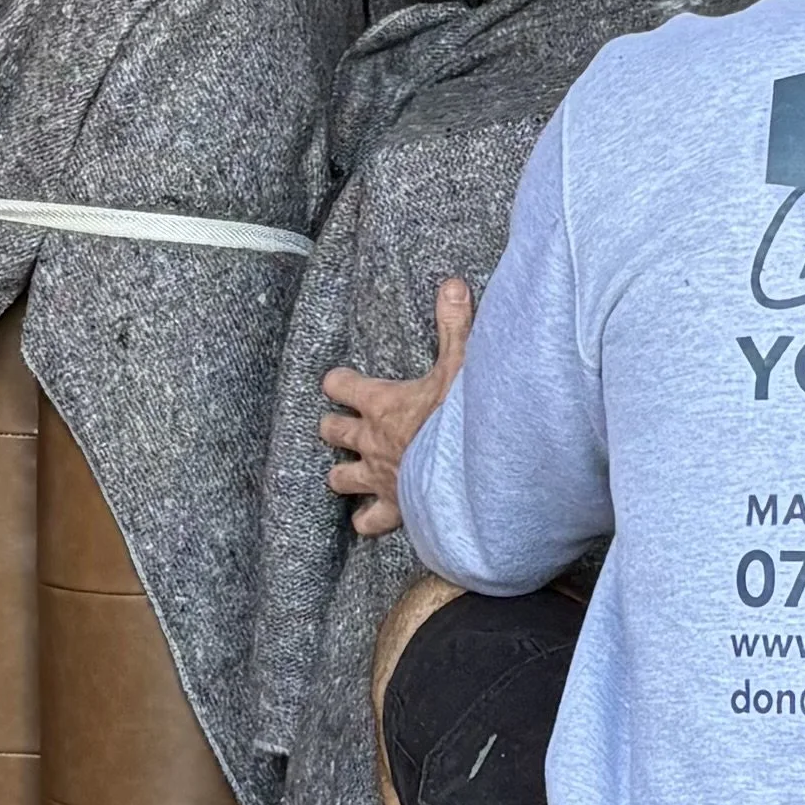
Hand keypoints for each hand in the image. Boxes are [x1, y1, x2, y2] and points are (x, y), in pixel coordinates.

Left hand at [322, 279, 473, 535]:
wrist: (471, 474)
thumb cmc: (462, 417)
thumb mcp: (463, 363)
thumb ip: (455, 324)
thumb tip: (451, 283)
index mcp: (382, 403)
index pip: (341, 385)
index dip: (338, 381)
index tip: (339, 380)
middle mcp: (372, 440)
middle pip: (333, 431)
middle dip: (333, 427)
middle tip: (340, 425)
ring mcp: (380, 477)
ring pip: (340, 478)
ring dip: (342, 474)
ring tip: (346, 473)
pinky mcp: (394, 508)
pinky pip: (369, 521)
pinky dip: (367, 520)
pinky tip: (368, 520)